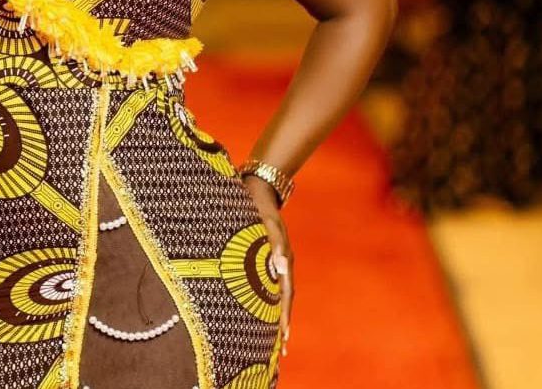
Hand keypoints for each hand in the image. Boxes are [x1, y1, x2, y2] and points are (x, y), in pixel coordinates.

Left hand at [243, 175, 293, 355]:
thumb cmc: (257, 206)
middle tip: (281, 351)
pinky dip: (268, 302)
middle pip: (283, 299)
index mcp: (283, 259)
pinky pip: (269, 285)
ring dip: (275, 316)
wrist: (257, 189)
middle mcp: (281, 263)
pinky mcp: (267, 258)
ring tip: (275, 341)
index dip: (283, 316)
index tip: (284, 337)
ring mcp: (276, 261)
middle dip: (282, 324)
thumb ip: (275, 244)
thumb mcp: (266, 223)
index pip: (284, 294)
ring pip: (277, 294)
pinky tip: (262, 313)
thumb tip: (282, 267)